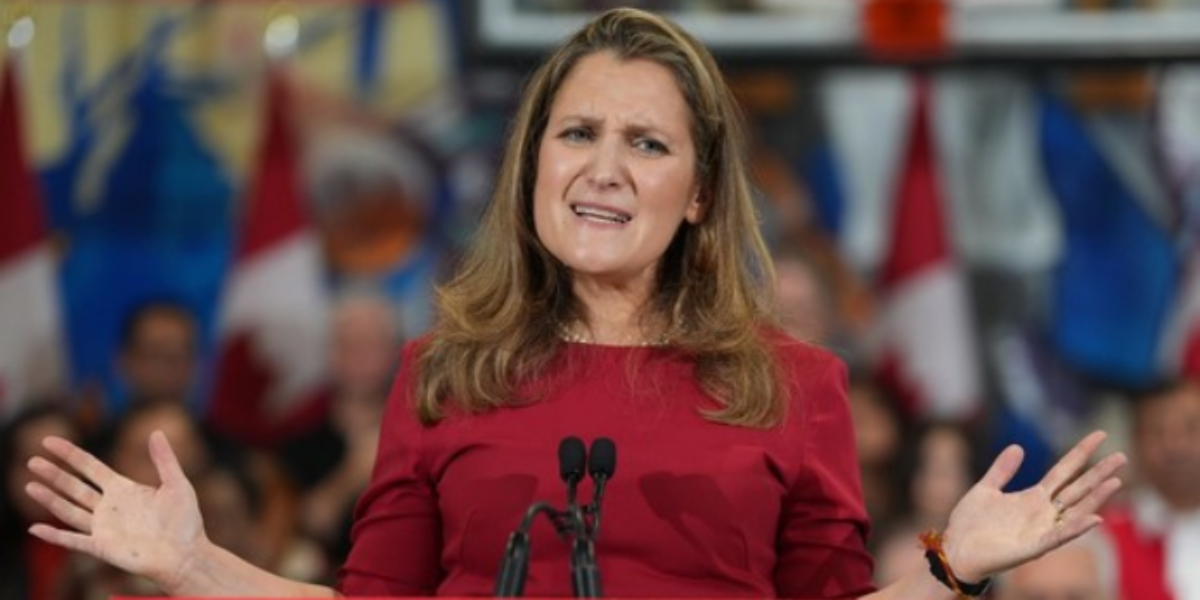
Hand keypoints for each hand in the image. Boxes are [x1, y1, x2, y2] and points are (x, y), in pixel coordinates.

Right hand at [24, 431, 206, 592]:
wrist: (186, 555)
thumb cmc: (185, 521)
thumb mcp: (177, 484)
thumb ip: (164, 459)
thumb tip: (157, 431)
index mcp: (122, 489)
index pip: (89, 467)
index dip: (70, 454)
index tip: (49, 441)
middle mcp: (108, 506)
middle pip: (74, 486)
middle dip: (53, 474)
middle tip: (31, 461)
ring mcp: (103, 527)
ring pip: (68, 510)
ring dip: (49, 499)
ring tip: (29, 485)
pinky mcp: (102, 547)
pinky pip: (73, 541)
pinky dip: (54, 536)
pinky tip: (35, 528)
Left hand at [941, 430, 1125, 581]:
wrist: (956, 549)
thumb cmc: (970, 523)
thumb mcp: (986, 489)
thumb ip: (1002, 470)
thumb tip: (1018, 446)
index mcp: (1033, 497)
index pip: (1064, 471)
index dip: (1081, 453)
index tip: (1100, 435)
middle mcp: (1043, 512)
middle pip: (1078, 489)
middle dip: (1099, 473)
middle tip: (1123, 456)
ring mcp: (1041, 529)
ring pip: (1076, 511)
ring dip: (1096, 498)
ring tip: (1116, 481)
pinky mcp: (1033, 547)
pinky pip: (1059, 537)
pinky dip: (1076, 529)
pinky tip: (1095, 518)